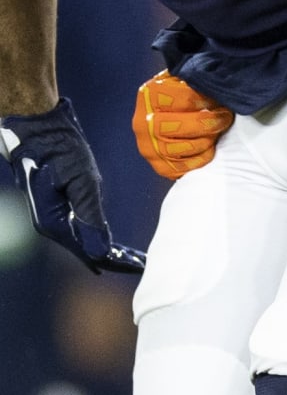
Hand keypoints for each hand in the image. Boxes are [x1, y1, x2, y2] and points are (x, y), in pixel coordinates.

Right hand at [0, 98, 146, 273]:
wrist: (38, 128)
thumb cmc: (58, 149)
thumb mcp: (81, 180)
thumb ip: (90, 215)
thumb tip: (102, 252)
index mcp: (55, 223)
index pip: (90, 252)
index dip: (115, 262)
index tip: (139, 267)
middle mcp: (52, 223)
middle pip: (86, 250)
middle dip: (113, 259)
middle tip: (141, 263)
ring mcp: (53, 213)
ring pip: (82, 239)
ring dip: (106, 249)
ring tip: (130, 256)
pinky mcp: (57, 203)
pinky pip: (78, 226)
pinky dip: (96, 234)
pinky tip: (106, 237)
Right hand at [133, 70, 232, 179]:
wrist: (162, 111)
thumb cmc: (181, 90)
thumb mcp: (184, 76)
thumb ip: (196, 76)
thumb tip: (220, 75)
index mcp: (150, 94)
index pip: (184, 100)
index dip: (206, 101)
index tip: (219, 100)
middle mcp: (143, 121)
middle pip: (180, 126)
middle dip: (209, 123)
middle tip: (225, 117)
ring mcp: (147, 145)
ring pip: (180, 149)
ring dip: (206, 141)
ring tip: (217, 132)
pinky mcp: (156, 165)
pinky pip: (178, 169)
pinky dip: (198, 160)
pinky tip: (209, 149)